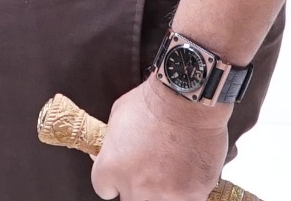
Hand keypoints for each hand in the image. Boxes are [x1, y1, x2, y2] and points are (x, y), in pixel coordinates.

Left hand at [89, 76, 229, 200]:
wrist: (189, 100)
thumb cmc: (153, 101)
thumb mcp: (118, 115)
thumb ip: (109, 143)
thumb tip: (100, 157)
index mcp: (111, 166)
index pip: (104, 190)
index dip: (114, 181)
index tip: (123, 175)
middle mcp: (135, 185)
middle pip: (130, 200)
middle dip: (137, 187)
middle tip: (150, 172)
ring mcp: (164, 193)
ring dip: (162, 193)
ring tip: (170, 174)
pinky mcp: (191, 195)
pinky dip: (187, 192)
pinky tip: (189, 175)